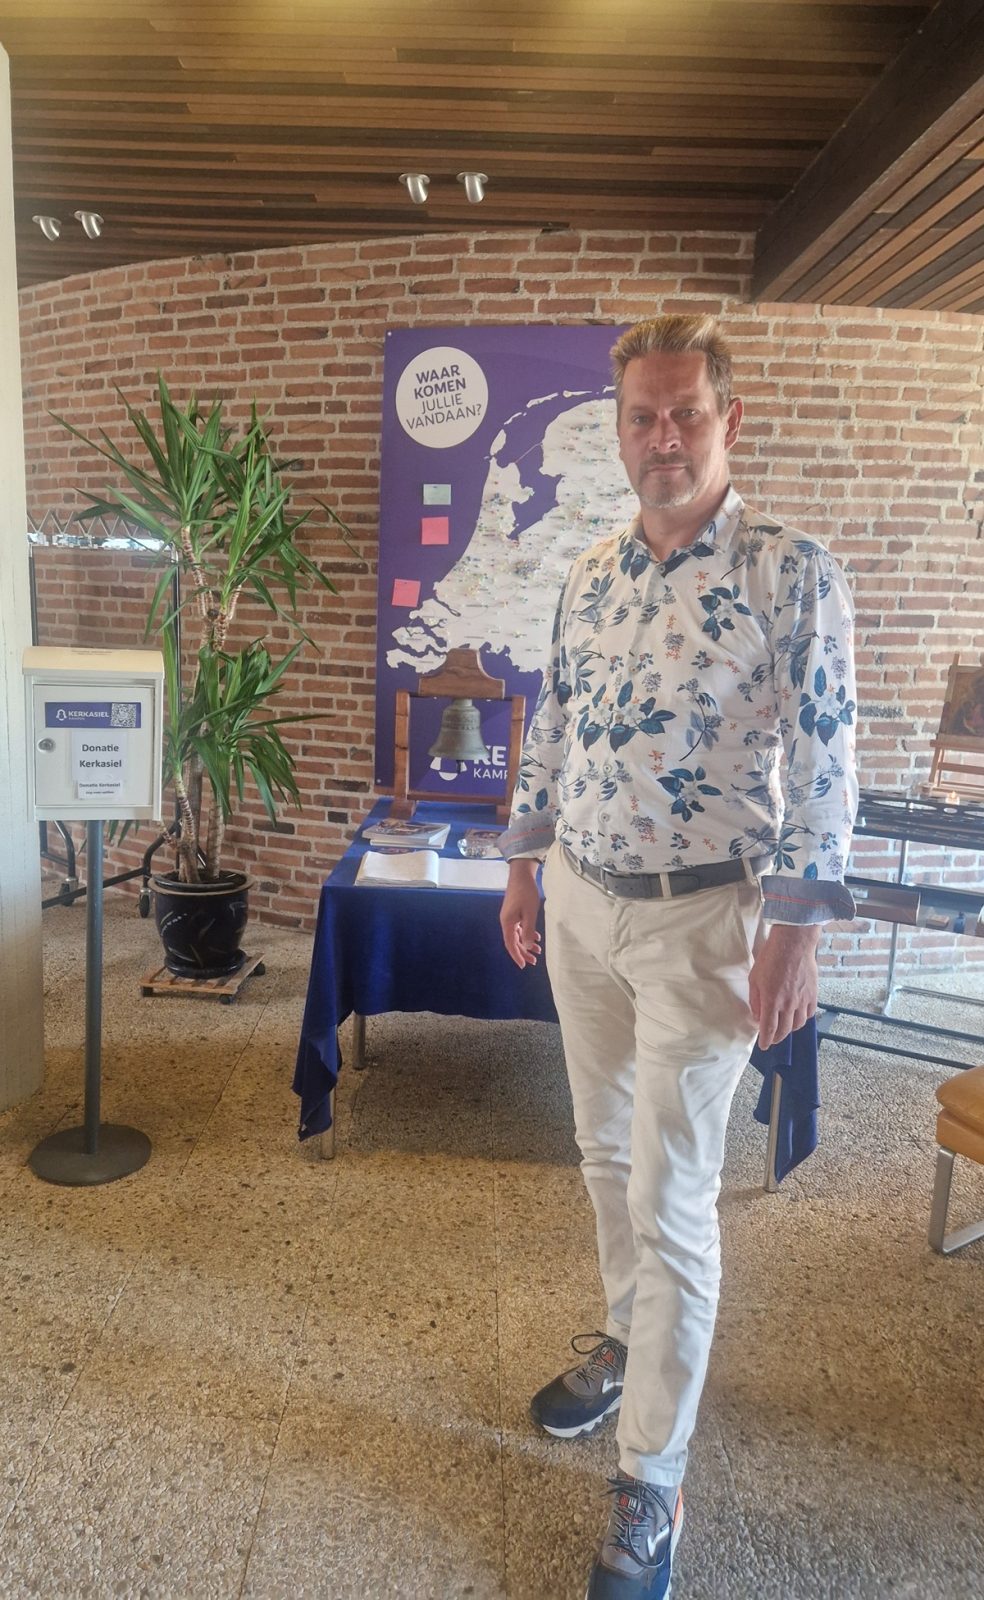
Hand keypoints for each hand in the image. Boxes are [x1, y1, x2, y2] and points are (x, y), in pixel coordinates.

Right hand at [500, 859, 542, 969]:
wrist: (521, 875)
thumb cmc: (526, 893)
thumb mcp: (530, 913)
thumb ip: (528, 930)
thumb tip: (526, 946)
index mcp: (507, 923)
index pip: (510, 944)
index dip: (517, 956)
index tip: (524, 966)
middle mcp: (506, 922)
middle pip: (513, 941)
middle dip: (523, 952)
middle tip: (534, 961)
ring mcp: (510, 917)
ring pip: (517, 935)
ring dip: (526, 943)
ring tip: (538, 951)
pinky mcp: (514, 912)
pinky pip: (519, 928)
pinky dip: (527, 934)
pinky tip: (536, 936)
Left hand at [748, 923, 820, 1049]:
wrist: (794, 944)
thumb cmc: (771, 958)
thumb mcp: (754, 978)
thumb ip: (755, 1000)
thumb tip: (757, 1017)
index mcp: (772, 1001)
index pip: (769, 1028)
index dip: (766, 1040)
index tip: (764, 1046)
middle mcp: (788, 1004)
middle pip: (784, 1030)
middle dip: (777, 1038)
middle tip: (772, 1039)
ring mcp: (802, 1000)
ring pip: (798, 1024)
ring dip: (790, 1030)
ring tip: (784, 1029)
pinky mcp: (813, 994)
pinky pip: (809, 1014)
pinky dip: (802, 1019)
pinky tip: (797, 1017)